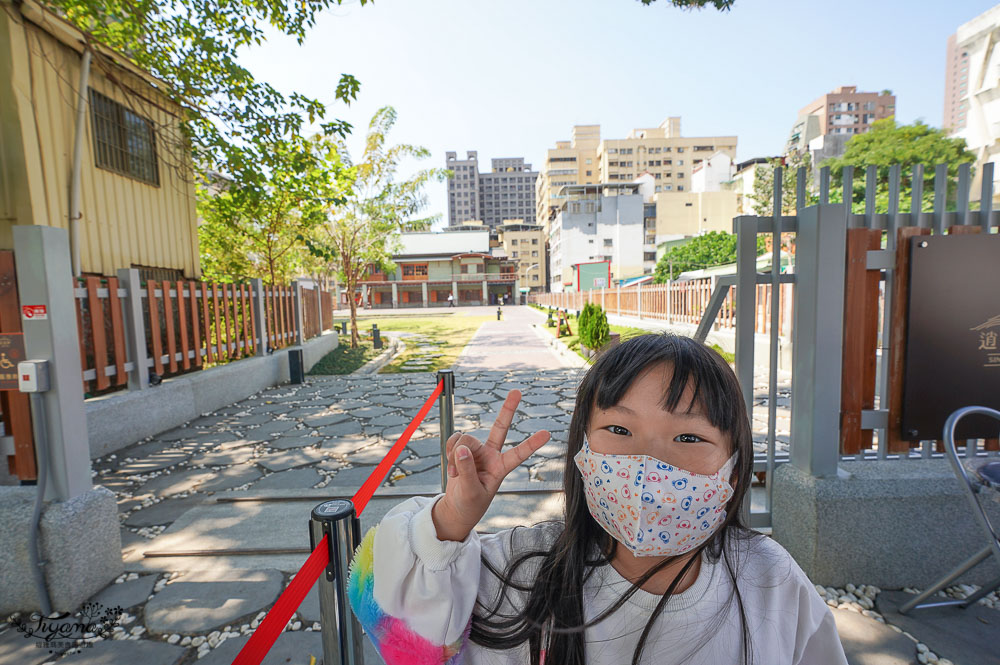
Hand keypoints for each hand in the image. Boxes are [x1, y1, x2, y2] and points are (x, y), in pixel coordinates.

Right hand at [431, 389, 549, 541]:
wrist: (457, 507)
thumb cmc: (469, 503)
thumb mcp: (471, 492)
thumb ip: (467, 470)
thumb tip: (462, 448)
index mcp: (501, 468)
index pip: (519, 454)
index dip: (531, 444)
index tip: (547, 433)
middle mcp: (491, 455)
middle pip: (500, 427)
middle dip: (508, 409)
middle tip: (517, 391)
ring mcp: (477, 450)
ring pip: (465, 439)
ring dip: (455, 454)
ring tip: (455, 473)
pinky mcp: (463, 449)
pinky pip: (454, 440)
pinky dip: (449, 451)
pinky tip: (451, 466)